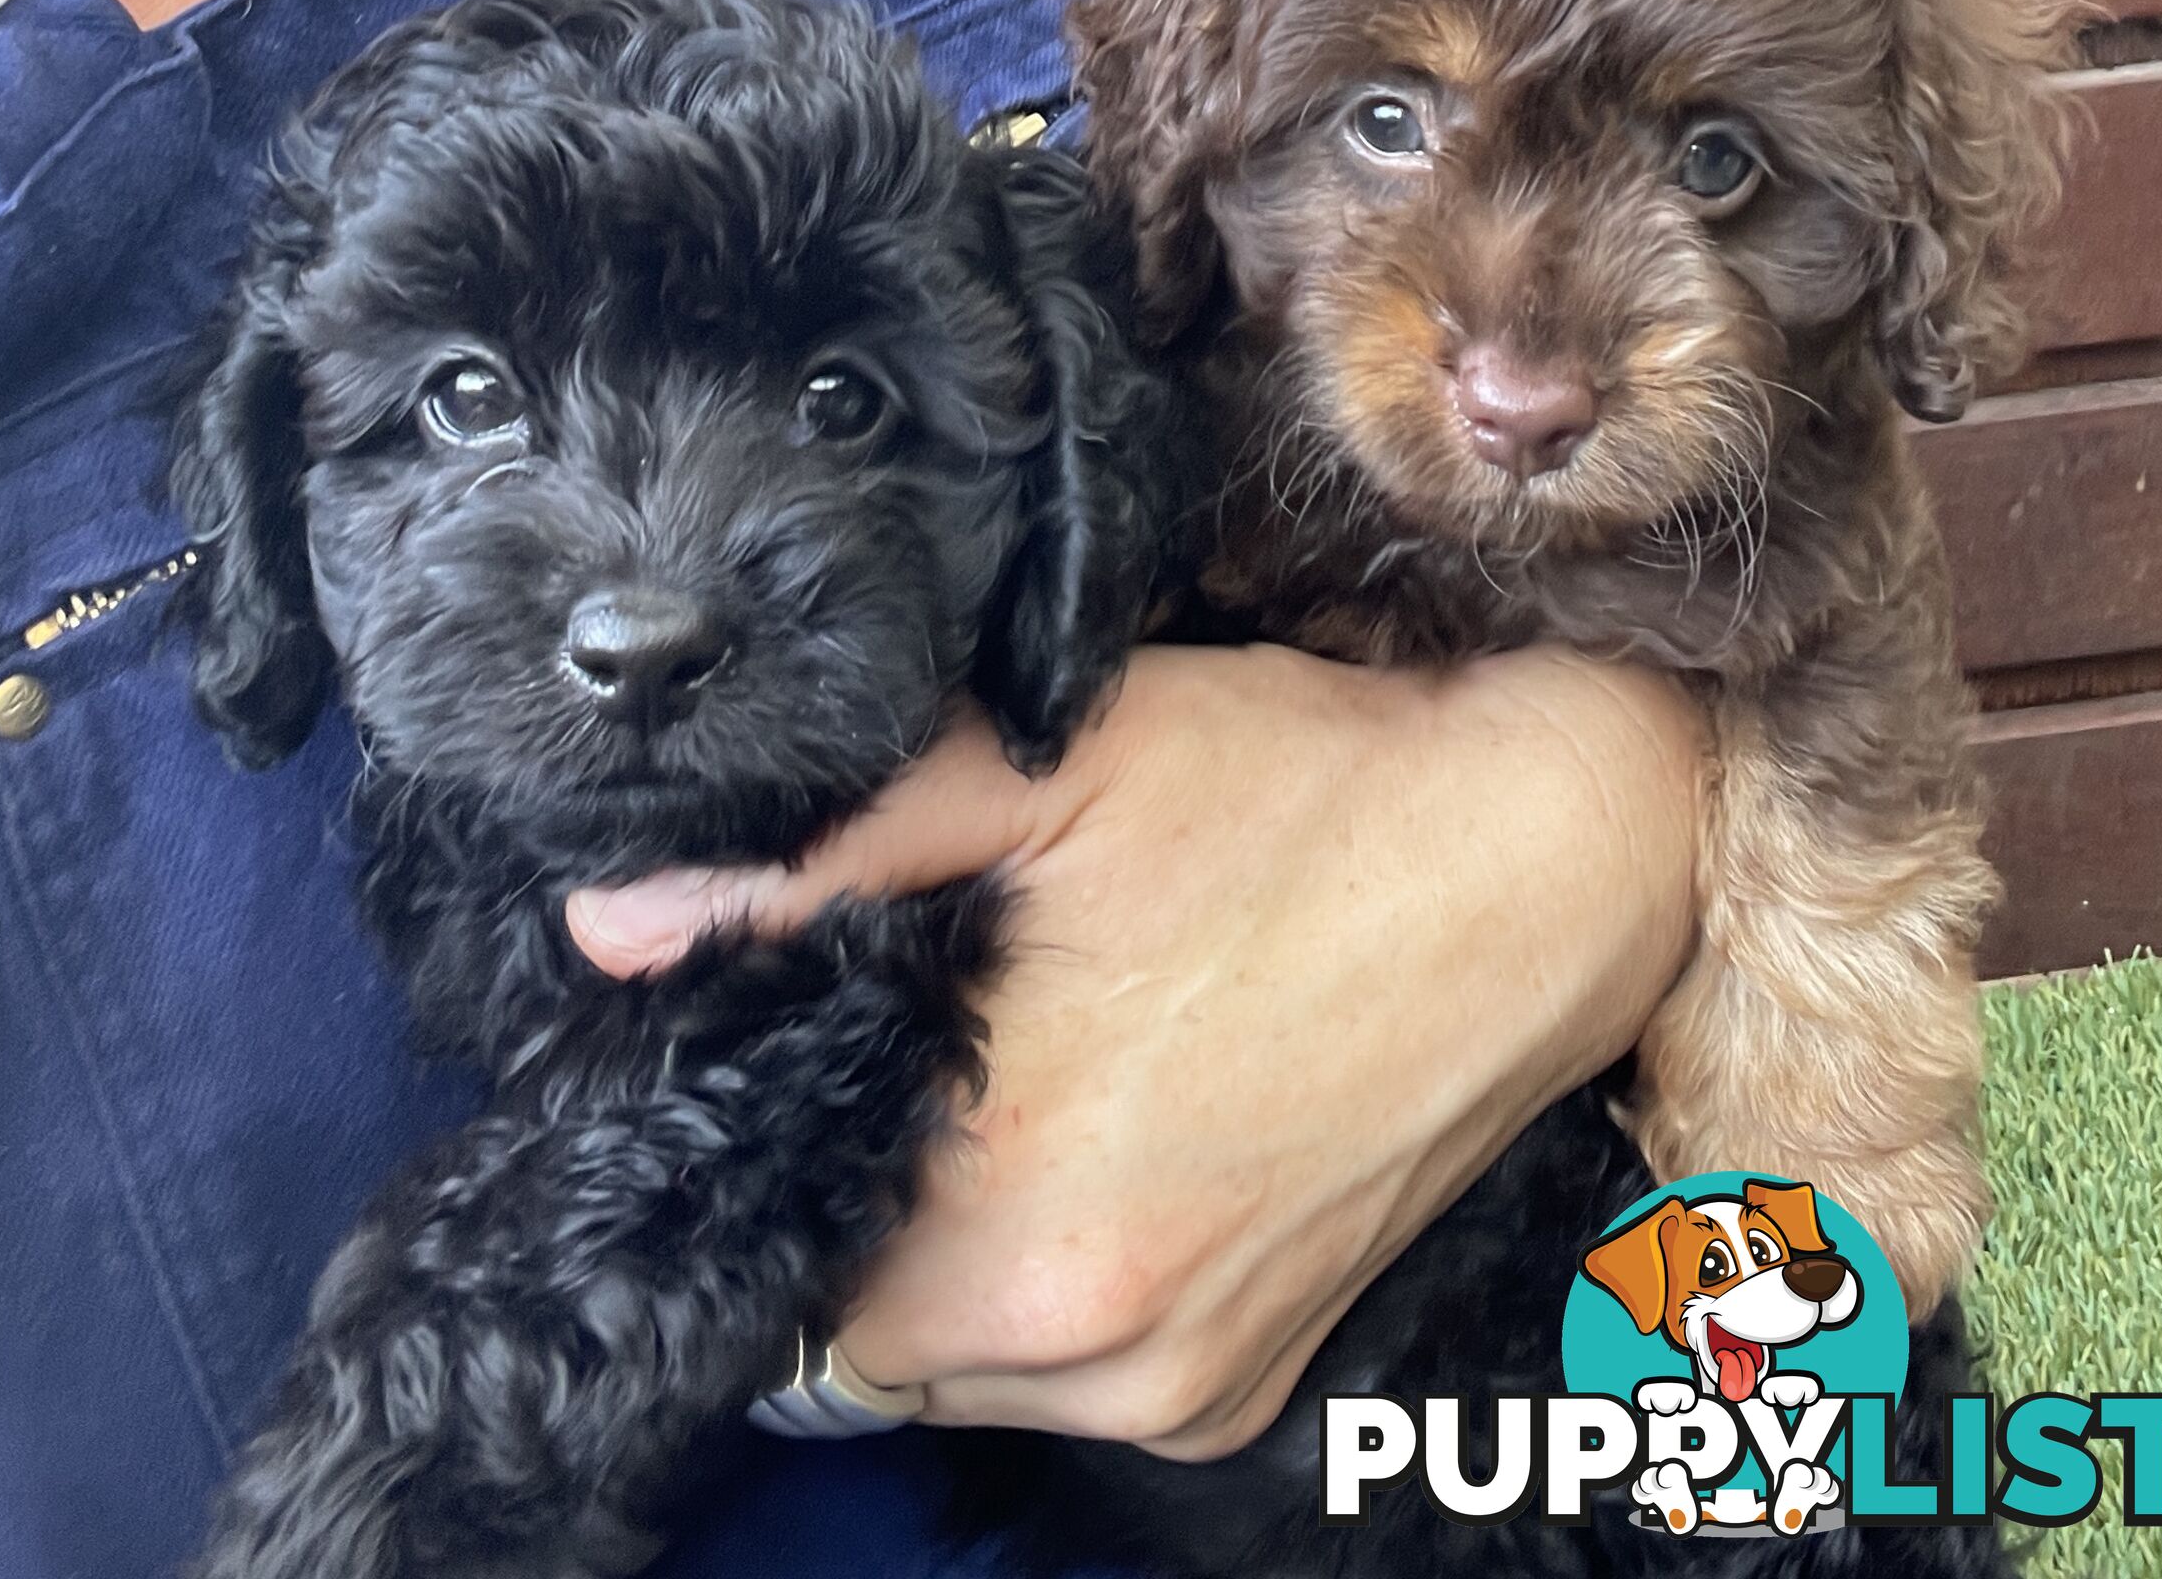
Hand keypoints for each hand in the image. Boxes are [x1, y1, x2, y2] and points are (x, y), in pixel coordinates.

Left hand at [568, 642, 1701, 1459]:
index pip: (763, 1240)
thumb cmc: (1300, 794)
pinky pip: (1070, 1376)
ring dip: (943, 1253)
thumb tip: (617, 929)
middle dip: (846, 1194)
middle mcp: (1090, 1331)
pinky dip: (1050, 1290)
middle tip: (918, 1048)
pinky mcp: (1241, 1395)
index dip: (757, 1144)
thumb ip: (823, 856)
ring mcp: (1179, 1383)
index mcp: (1009, 1188)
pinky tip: (1111, 1146)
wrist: (1544, 863)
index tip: (799, 1054)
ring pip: (950, 1358)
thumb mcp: (1054, 767)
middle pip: (848, 1312)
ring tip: (1022, 1087)